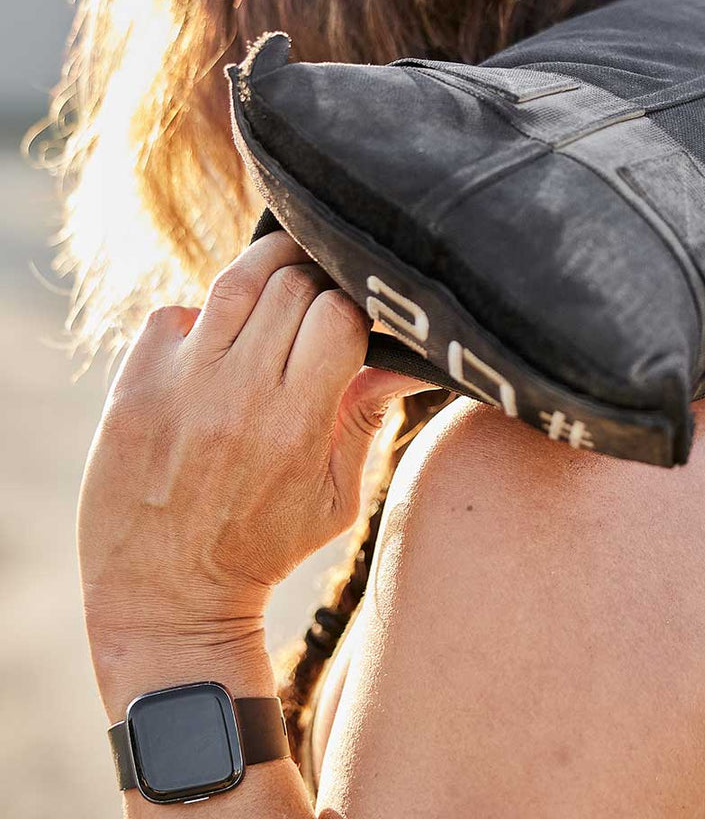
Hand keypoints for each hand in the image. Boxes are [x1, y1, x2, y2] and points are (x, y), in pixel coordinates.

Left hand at [78, 232, 425, 711]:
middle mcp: (238, 397)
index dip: (354, 307)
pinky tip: (217, 341)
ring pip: (236, 281)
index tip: (353, 321)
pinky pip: (177, 312)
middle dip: (316, 284)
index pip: (340, 316)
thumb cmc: (264, 547)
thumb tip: (411, 361)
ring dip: (267, 268)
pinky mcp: (132, 386)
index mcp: (297, 426)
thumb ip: (368, 419)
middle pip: (293, 287)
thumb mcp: (337, 498)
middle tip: (317, 301)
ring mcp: (179, 387)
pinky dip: (203, 314)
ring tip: (282, 277)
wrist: (164, 596)